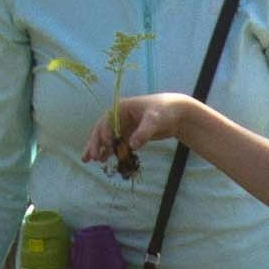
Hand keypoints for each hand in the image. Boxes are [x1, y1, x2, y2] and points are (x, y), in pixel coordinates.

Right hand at [90, 93, 217, 176]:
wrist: (178, 113)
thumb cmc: (165, 111)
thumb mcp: (154, 120)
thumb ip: (143, 133)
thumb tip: (131, 146)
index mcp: (121, 107)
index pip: (106, 121)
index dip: (103, 133)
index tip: (105, 145)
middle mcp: (119, 116)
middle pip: (102, 130)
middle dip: (95, 143)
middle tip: (90, 157)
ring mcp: (124, 125)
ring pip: (108, 138)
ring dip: (99, 148)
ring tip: (90, 161)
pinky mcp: (131, 134)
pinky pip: (118, 143)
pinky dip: (111, 151)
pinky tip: (105, 160)